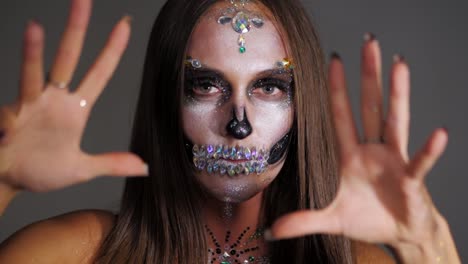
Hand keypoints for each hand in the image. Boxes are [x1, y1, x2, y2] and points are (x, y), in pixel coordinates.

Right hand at [0, 0, 146, 191]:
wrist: (8, 181)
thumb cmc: (41, 170)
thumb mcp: (82, 169)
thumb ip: (112, 164)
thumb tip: (145, 167)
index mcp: (74, 109)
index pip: (98, 74)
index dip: (111, 51)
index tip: (124, 26)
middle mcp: (52, 100)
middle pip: (66, 59)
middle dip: (76, 29)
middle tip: (83, 0)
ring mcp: (27, 106)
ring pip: (32, 73)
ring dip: (32, 52)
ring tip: (34, 28)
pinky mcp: (6, 119)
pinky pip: (6, 115)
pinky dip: (6, 121)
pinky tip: (7, 132)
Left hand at [269, 35, 447, 248]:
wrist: (399, 234)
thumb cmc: (367, 219)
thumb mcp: (331, 220)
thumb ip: (303, 221)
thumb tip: (271, 231)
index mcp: (350, 156)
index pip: (340, 116)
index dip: (337, 90)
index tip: (333, 62)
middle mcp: (372, 151)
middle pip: (369, 107)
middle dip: (368, 76)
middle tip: (369, 44)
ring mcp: (393, 161)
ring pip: (394, 120)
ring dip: (398, 94)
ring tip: (400, 66)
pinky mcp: (411, 179)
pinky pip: (419, 162)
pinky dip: (428, 150)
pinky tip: (439, 134)